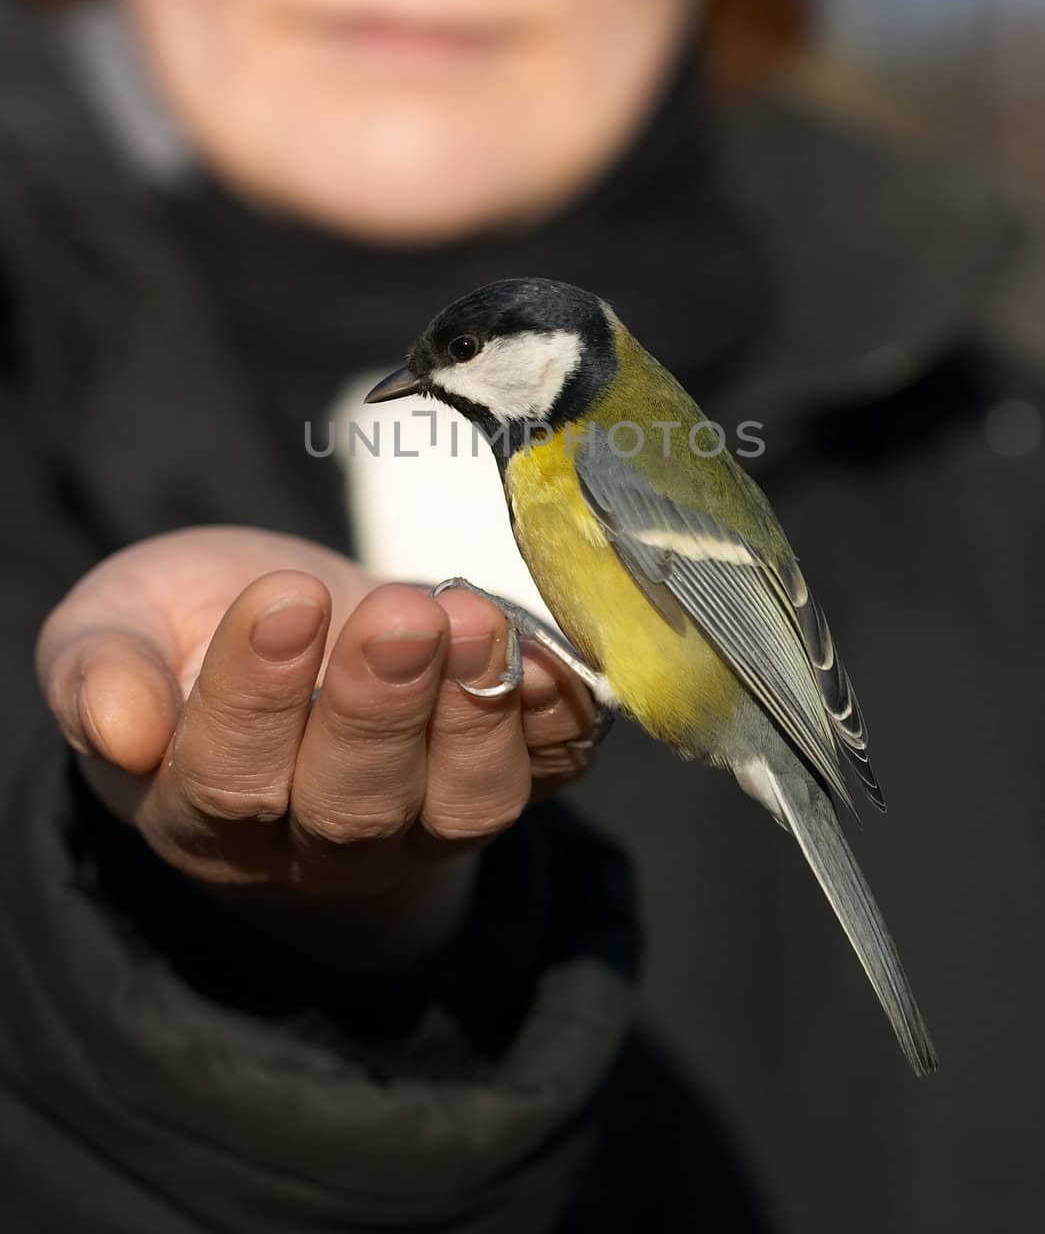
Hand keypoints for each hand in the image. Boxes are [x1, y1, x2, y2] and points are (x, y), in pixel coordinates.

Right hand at [35, 527, 597, 963]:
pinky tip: (546, 660)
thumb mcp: (116, 626)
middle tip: (403, 615)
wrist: (288, 626)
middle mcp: (316, 839)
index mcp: (202, 808)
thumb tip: (119, 729)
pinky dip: (555, 726)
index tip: (286, 596)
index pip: (231, 777)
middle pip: (354, 807)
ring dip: (474, 715)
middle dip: (382, 708)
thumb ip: (98, 670)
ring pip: (460, 807)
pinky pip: (545, 775)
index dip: (259, 695)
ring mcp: (420, 820)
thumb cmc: (185, 627)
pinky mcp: (495, 778)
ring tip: (474, 619)